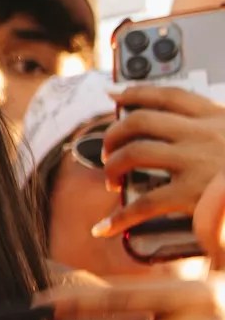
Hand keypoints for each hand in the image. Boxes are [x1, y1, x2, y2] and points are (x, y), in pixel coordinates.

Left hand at [91, 84, 224, 235]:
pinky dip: (120, 217)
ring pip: (134, 153)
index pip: (169, 95)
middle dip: (114, 134)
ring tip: (112, 181)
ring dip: (113, 166)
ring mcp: (197, 161)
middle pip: (140, 120)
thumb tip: (188, 129)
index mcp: (218, 117)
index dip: (136, 92)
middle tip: (108, 151)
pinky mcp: (194, 193)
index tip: (115, 94)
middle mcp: (203, 133)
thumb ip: (219, 129)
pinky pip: (145, 203)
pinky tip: (106, 227)